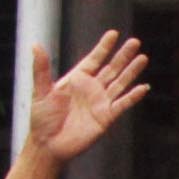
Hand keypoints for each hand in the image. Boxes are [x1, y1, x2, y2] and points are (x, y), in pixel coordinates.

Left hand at [29, 30, 151, 160]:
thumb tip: (36, 46)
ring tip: (143, 58)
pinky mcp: (106, 118)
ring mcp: (100, 102)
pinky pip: (122, 105)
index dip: (104, 47)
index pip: (94, 59)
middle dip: (123, 55)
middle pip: (111, 68)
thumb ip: (42, 69)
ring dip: (131, 72)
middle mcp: (91, 88)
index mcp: (77, 79)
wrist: (48, 145)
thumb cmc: (42, 119)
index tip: (113, 33)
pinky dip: (133, 97)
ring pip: (120, 83)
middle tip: (135, 42)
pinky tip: (143, 87)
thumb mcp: (41, 91)